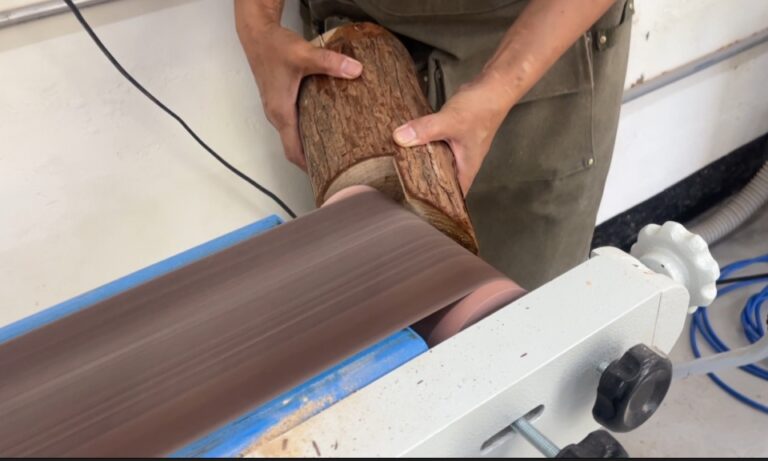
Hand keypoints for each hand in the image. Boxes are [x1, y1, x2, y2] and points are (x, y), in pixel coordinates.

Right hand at [235, 6, 362, 168]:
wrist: (257, 34)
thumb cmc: (274, 47)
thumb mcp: (304, 54)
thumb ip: (330, 62)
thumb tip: (356, 69)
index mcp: (281, 113)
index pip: (292, 151)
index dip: (308, 166)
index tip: (326, 177)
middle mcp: (277, 115)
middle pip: (294, 147)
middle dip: (314, 159)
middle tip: (339, 166)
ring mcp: (278, 109)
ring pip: (294, 135)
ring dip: (311, 144)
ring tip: (336, 150)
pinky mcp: (281, 100)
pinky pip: (294, 123)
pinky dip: (308, 130)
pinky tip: (326, 125)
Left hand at [392, 76, 511, 194]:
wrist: (493, 86)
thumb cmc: (482, 108)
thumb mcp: (451, 121)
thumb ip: (426, 130)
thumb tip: (401, 138)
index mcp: (466, 168)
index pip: (452, 197)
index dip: (438, 206)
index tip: (417, 210)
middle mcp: (462, 162)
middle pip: (441, 181)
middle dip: (424, 186)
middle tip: (400, 191)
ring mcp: (457, 148)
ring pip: (437, 163)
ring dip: (421, 164)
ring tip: (399, 171)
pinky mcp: (451, 135)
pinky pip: (434, 146)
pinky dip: (423, 146)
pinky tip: (409, 144)